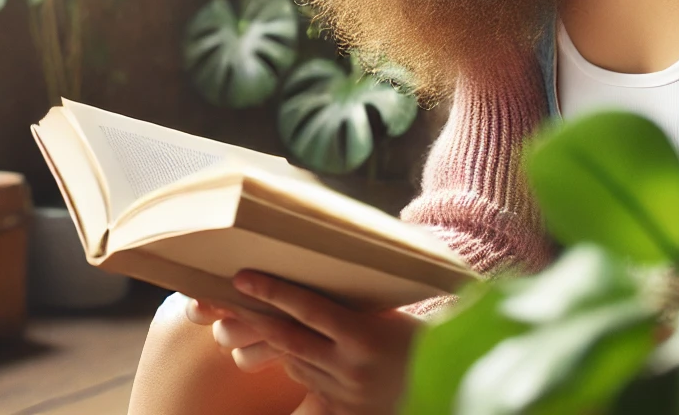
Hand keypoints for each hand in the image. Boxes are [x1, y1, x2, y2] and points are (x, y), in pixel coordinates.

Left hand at [187, 272, 421, 414]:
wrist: (445, 379)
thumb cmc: (418, 337)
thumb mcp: (388, 314)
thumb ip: (352, 304)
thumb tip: (315, 280)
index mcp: (364, 336)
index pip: (308, 308)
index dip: (274, 291)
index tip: (245, 277)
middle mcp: (349, 367)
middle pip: (289, 339)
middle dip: (257, 315)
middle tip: (232, 295)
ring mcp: (343, 393)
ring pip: (293, 363)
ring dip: (275, 341)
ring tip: (256, 316)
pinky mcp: (341, 411)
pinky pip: (305, 387)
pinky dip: (296, 365)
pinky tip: (286, 351)